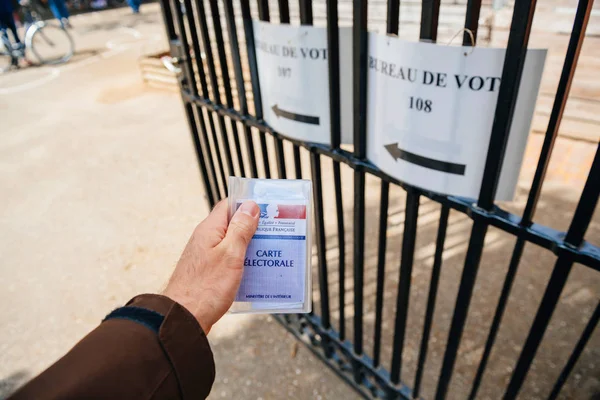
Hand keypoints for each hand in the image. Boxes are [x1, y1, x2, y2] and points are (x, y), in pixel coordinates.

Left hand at [163, 199, 259, 333]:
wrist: (183, 318)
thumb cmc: (205, 288)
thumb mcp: (230, 254)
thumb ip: (240, 229)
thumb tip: (249, 207)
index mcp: (210, 230)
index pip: (229, 206)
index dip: (247, 205)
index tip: (266, 209)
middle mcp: (206, 239)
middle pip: (233, 224)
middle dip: (254, 227)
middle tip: (274, 232)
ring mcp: (206, 256)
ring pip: (232, 243)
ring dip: (249, 246)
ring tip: (269, 252)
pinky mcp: (209, 271)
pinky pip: (229, 259)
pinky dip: (242, 262)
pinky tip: (255, 270)